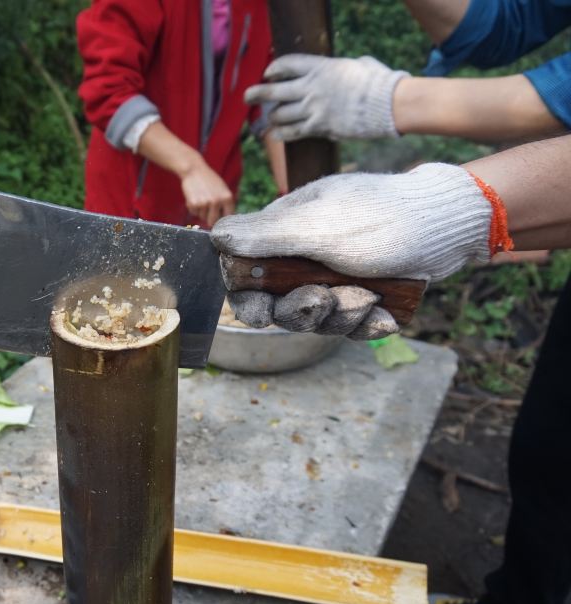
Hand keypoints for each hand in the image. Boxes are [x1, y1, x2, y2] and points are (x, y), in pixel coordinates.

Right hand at [180, 159, 234, 226]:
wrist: (194, 170)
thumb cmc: (209, 179)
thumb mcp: (223, 189)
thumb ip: (226, 203)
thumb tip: (228, 219)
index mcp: (227, 198)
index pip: (227, 217)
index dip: (222, 220)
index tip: (219, 222)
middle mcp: (217, 202)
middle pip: (213, 222)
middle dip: (209, 219)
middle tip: (207, 212)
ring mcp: (205, 203)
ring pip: (202, 217)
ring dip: (201, 212)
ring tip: (200, 199)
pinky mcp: (194, 204)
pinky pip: (194, 213)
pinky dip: (193, 208)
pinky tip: (194, 198)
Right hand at [210, 164, 494, 338]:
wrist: (450, 225)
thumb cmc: (383, 217)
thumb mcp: (319, 227)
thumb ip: (266, 237)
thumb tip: (214, 236)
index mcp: (286, 233)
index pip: (246, 273)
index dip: (247, 298)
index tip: (261, 309)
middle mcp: (306, 257)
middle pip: (279, 305)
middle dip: (301, 311)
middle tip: (324, 300)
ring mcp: (337, 278)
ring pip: (318, 319)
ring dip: (342, 316)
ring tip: (369, 298)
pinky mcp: (365, 295)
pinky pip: (352, 325)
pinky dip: (368, 325)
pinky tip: (385, 316)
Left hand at [244, 54, 407, 141]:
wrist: (389, 103)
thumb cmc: (379, 82)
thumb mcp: (359, 65)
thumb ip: (347, 67)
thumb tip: (354, 66)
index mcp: (321, 67)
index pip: (287, 64)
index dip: (274, 69)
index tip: (268, 73)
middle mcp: (312, 87)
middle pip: (274, 91)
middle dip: (257, 93)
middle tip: (247, 96)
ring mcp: (314, 108)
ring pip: (280, 115)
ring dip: (273, 118)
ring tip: (271, 119)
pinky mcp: (319, 126)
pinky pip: (293, 132)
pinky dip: (282, 134)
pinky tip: (275, 134)